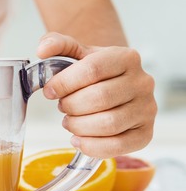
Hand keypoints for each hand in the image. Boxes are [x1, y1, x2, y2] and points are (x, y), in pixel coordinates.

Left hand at [36, 32, 156, 158]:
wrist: (114, 84)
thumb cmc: (93, 71)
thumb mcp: (75, 52)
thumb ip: (57, 44)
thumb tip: (42, 50)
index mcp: (126, 58)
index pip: (92, 69)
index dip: (65, 83)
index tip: (49, 91)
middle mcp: (142, 82)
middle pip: (100, 98)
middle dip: (71, 106)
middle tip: (62, 107)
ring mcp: (146, 109)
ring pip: (108, 124)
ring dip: (79, 126)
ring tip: (69, 121)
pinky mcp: (145, 133)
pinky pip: (118, 146)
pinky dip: (91, 146)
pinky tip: (78, 138)